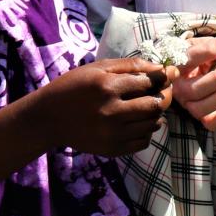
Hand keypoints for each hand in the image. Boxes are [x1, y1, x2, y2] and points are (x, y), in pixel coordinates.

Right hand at [35, 58, 168, 155]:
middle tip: (158, 92)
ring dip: (155, 115)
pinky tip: (136, 123)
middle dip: (162, 97)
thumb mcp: (98, 68)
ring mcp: (112, 134)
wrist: (48, 119)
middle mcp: (112, 112)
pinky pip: (143, 142)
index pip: (149, 82)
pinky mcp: (112, 150)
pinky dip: (146, 132)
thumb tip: (162, 70)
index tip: (166, 77)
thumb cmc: (74, 87)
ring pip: (152, 124)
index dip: (162, 78)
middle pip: (155, 105)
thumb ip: (131, 66)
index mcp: (107, 87)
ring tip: (144, 107)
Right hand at [171, 35, 215, 131]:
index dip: (209, 50)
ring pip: (201, 108)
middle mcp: (178, 89)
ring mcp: (188, 105)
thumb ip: (211, 44)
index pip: (188, 59)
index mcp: (176, 67)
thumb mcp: (200, 45)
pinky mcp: (202, 117)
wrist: (192, 72)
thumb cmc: (198, 56)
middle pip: (194, 90)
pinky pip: (211, 123)